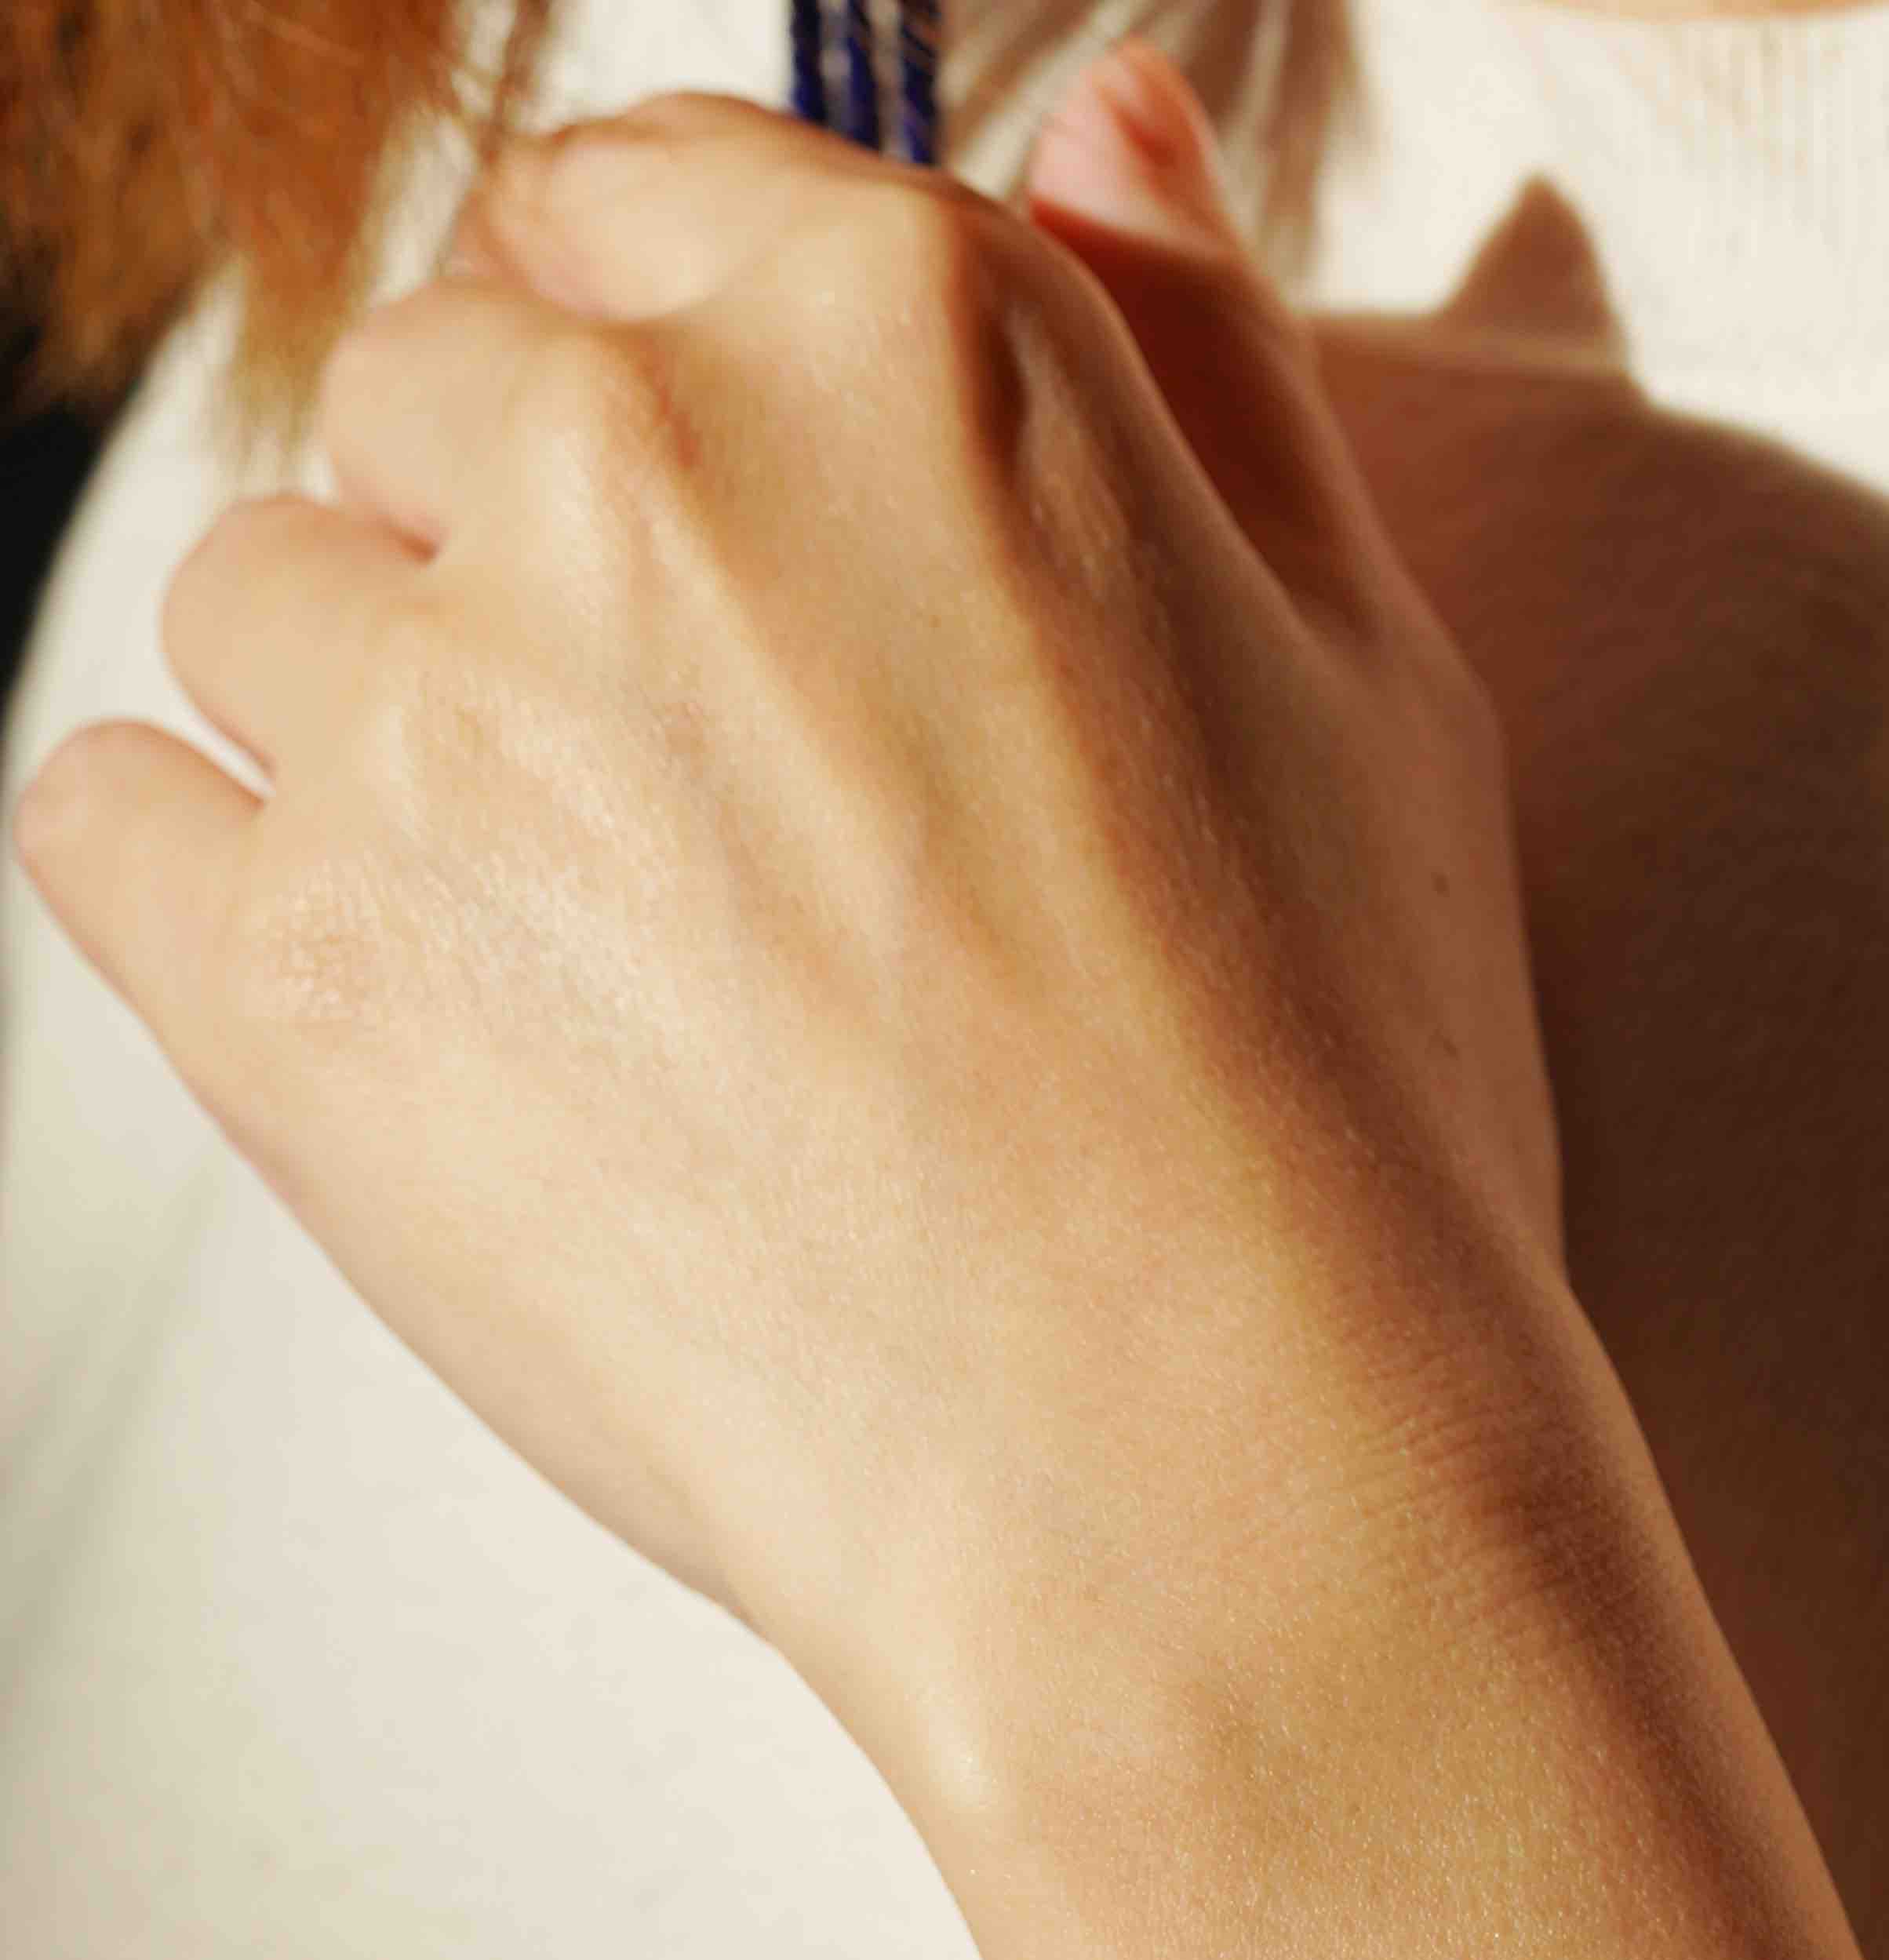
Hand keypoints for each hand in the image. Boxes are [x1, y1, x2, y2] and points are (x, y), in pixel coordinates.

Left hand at [12, 63, 1583, 1819]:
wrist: (1211, 1491)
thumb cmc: (1323, 1131)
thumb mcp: (1362, 682)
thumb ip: (1196, 363)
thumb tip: (1096, 139)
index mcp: (892, 344)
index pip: (626, 203)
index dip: (654, 375)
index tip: (692, 529)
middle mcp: (622, 472)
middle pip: (421, 399)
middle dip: (519, 562)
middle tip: (688, 818)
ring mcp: (431, 724)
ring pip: (261, 604)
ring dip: (373, 734)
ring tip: (586, 967)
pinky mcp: (290, 977)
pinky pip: (108, 819)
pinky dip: (206, 888)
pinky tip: (396, 1009)